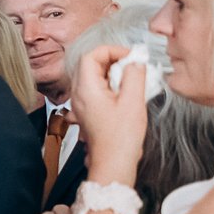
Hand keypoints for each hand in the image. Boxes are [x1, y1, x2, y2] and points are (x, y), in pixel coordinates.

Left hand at [71, 43, 150, 180]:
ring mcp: (80, 104)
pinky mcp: (87, 112)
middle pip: (90, 65)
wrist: (113, 162)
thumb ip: (134, 76)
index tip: (130, 56)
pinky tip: (125, 94)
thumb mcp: (133, 101)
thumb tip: (135, 61)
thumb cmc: (121, 137)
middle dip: (113, 60)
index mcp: (85, 89)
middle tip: (133, 66)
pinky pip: (95, 90)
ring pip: (93, 77)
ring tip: (131, 81)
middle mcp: (78, 95)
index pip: (91, 56)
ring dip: (112, 74)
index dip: (111, 50)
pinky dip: (110, 86)